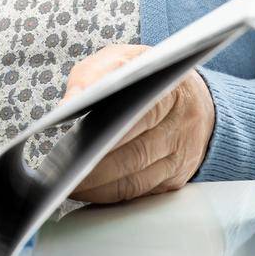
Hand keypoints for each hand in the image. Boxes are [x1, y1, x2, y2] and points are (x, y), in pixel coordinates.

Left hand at [63, 44, 215, 203]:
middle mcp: (182, 126)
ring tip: (69, 184)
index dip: (109, 132)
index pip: (141, 114)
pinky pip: (140, 194)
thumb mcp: (124, 59)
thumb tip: (68, 103)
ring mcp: (182, 157)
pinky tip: (89, 191)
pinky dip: (112, 196)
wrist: (191, 97)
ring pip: (137, 180)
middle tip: (64, 173)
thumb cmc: (148, 77)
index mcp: (172, 90)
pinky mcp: (176, 179)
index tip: (77, 143)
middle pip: (137, 154)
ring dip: (100, 187)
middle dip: (96, 167)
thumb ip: (94, 74)